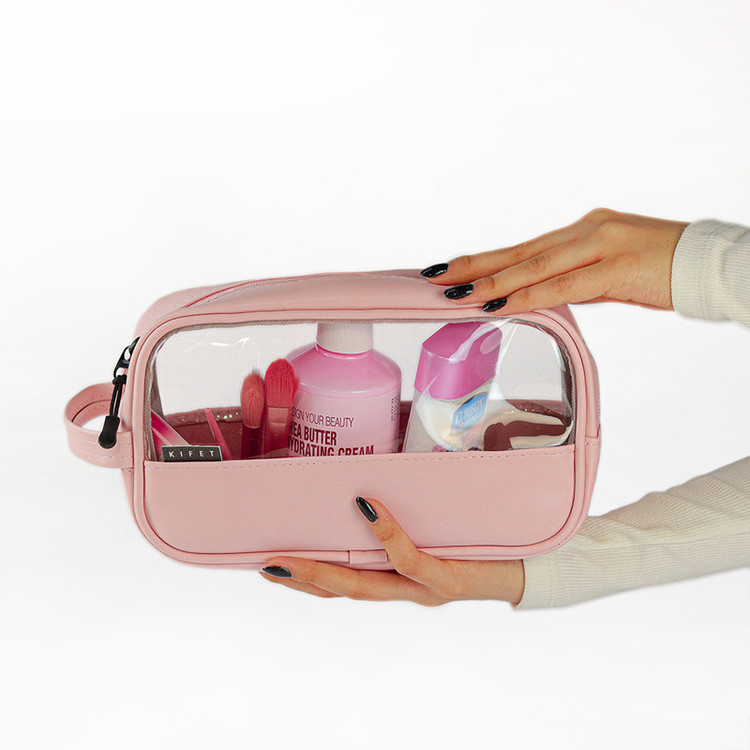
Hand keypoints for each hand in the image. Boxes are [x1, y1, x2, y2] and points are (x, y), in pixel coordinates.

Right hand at [260, 496, 524, 605]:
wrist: (539, 565)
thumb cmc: (486, 534)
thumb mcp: (438, 520)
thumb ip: (407, 501)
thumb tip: (377, 456)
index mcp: (399, 576)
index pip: (343, 579)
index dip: (305, 576)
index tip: (270, 564)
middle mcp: (406, 589)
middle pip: (342, 589)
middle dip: (300, 579)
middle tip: (262, 565)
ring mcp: (425, 589)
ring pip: (362, 586)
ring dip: (321, 572)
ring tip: (288, 558)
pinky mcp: (448, 580)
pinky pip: (409, 560)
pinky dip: (385, 534)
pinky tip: (366, 509)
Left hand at [421, 208, 688, 313]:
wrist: (712, 263)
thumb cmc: (664, 270)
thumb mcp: (613, 274)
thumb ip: (578, 282)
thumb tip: (545, 298)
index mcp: (583, 232)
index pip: (524, 248)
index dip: (486, 260)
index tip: (452, 268)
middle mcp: (586, 231)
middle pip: (519, 252)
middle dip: (474, 266)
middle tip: (435, 275)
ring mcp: (600, 245)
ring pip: (534, 266)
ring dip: (492, 283)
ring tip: (456, 294)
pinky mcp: (615, 266)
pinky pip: (562, 285)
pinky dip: (527, 296)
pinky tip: (500, 305)